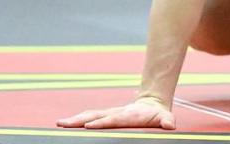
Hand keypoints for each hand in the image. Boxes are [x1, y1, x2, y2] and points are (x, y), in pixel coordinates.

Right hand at [57, 97, 174, 129]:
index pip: (112, 120)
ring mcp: (109, 114)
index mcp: (127, 116)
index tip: (89, 126)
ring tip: (60, 123)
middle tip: (65, 124)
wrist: (152, 104)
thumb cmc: (157, 115)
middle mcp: (115, 113)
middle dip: (80, 120)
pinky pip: (89, 117)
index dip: (102, 123)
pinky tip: (65, 124)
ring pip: (90, 116)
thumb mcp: (164, 117)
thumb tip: (170, 125)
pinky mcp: (104, 116)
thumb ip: (166, 121)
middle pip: (95, 117)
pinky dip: (77, 120)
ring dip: (75, 120)